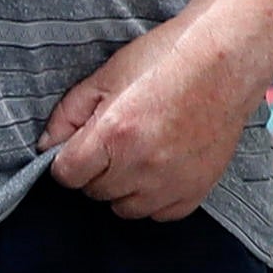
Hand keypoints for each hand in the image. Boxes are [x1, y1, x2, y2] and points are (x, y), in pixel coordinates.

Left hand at [41, 12, 260, 220]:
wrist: (226, 61)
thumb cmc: (166, 59)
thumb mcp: (107, 74)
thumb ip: (69, 113)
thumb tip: (47, 145)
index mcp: (114, 134)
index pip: (66, 175)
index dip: (68, 160)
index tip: (80, 147)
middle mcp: (141, 166)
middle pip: (94, 192)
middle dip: (97, 170)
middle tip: (116, 141)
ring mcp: (171, 184)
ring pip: (125, 208)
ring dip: (124, 187)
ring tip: (140, 153)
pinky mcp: (195, 191)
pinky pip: (159, 214)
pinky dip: (155, 196)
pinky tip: (162, 166)